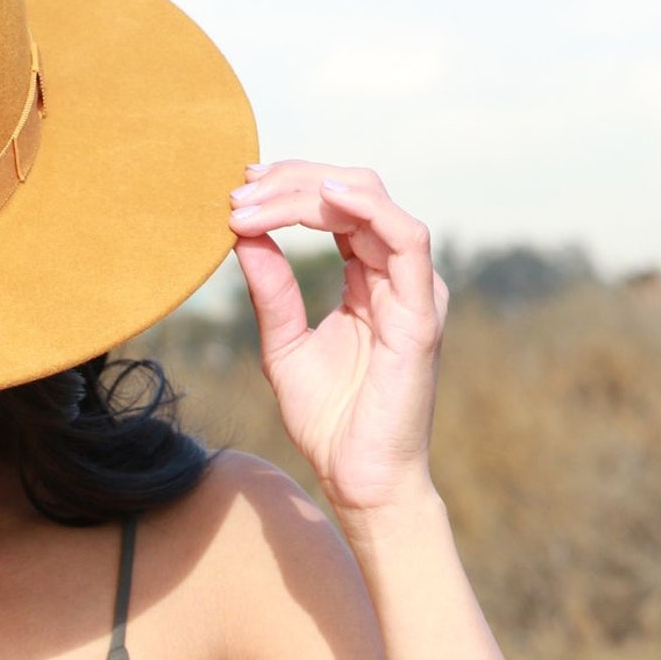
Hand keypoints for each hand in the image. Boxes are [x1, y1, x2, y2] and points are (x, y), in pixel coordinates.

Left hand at [228, 160, 449, 514]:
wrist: (359, 478)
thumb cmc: (330, 421)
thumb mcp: (283, 345)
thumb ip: (271, 291)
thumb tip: (242, 234)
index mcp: (367, 278)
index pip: (334, 208)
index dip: (288, 189)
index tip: (239, 190)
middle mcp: (394, 275)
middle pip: (351, 192)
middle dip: (292, 181)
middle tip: (240, 188)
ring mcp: (413, 290)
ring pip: (373, 204)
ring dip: (312, 191)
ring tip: (259, 196)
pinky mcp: (421, 312)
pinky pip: (407, 240)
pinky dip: (370, 209)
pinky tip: (327, 196)